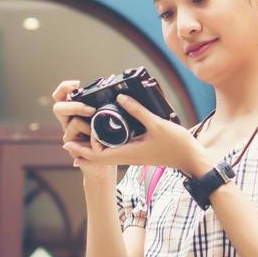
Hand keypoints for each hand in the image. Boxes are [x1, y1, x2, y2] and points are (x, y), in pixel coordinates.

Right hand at [51, 79, 108, 178]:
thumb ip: (103, 105)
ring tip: (99, 131)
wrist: (103, 161)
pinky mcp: (72, 147)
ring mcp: (68, 134)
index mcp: (73, 110)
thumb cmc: (105, 137)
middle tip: (90, 110)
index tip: (77, 83)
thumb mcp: (105, 117)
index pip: (61, 95)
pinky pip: (81, 139)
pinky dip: (91, 137)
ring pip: (73, 123)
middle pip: (58, 107)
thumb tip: (115, 90)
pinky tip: (97, 141)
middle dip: (75, 106)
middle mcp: (67, 121)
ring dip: (89, 125)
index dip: (64, 87)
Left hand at [63, 94, 205, 176]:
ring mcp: (133, 155)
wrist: (190, 158)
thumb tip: (120, 98)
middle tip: (68, 138)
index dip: (81, 150)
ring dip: (93, 147)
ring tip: (82, 135)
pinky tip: (105, 135)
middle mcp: (127, 156)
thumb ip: (137, 111)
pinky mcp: (138, 152)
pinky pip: (117, 150)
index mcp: (128, 152)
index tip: (68, 142)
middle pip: (99, 156)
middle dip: (83, 149)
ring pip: (107, 153)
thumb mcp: (156, 124)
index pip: (98, 156)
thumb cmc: (175, 144)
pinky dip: (106, 145)